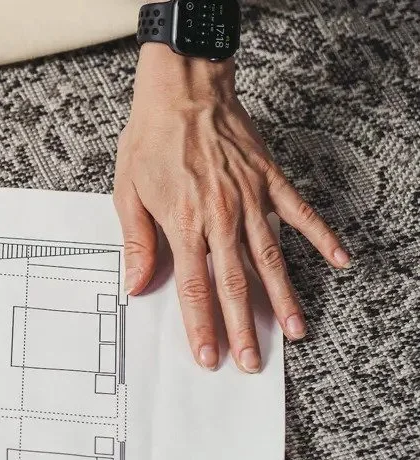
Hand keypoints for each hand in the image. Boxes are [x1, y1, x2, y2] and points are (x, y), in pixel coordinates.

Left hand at [114, 45, 349, 372]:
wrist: (183, 90)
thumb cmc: (151, 139)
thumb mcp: (127, 192)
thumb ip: (136, 242)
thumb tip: (136, 284)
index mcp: (183, 223)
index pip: (194, 287)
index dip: (202, 325)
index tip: (208, 355)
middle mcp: (221, 216)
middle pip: (235, 284)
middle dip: (244, 327)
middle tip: (251, 361)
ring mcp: (250, 199)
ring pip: (270, 259)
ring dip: (284, 298)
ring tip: (296, 331)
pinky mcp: (269, 180)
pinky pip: (300, 214)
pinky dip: (321, 237)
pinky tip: (339, 260)